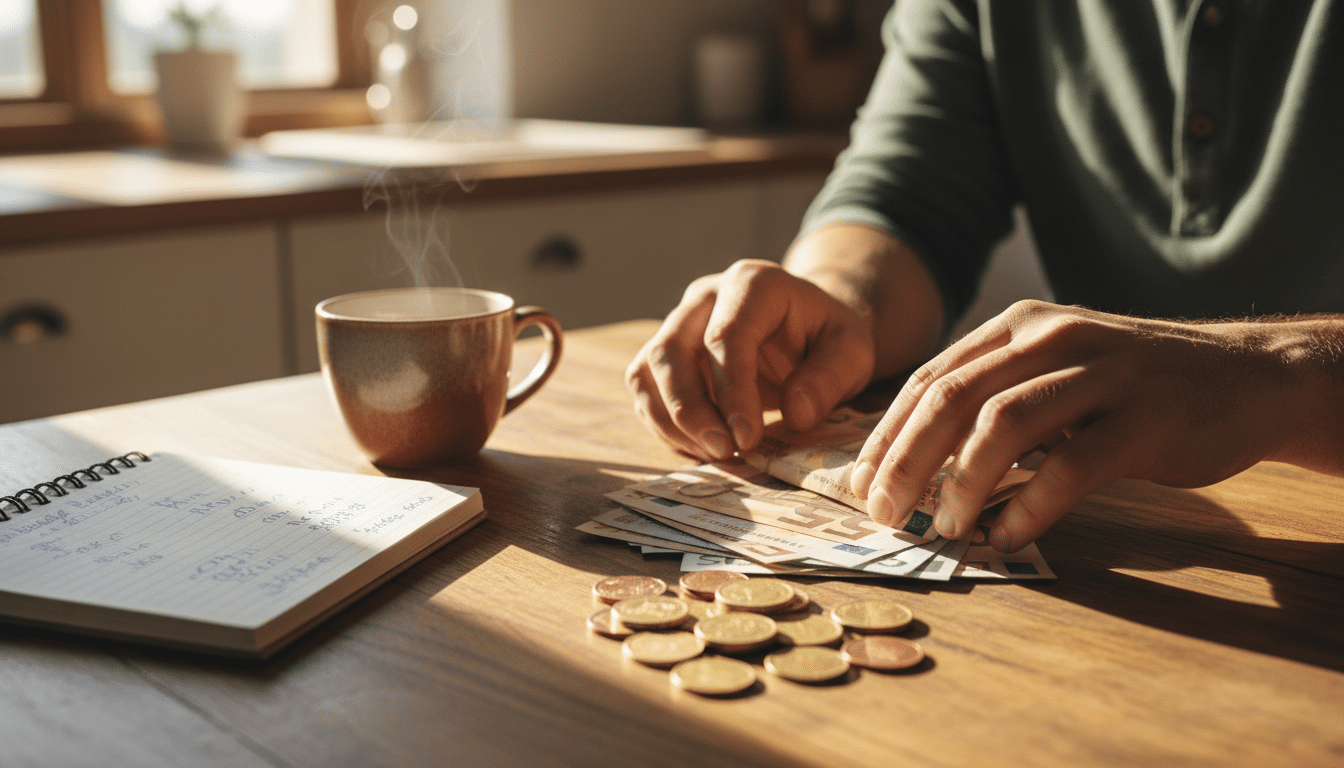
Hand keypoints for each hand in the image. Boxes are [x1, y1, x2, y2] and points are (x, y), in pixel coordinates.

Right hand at [626, 259, 876, 459]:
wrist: (806, 329)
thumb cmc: (827, 338)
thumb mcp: (852, 352)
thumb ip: (830, 378)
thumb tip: (796, 414)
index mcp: (753, 284)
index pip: (726, 335)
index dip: (732, 390)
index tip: (748, 438)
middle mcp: (705, 296)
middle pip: (671, 350)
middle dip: (690, 410)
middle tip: (724, 451)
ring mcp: (678, 323)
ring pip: (646, 371)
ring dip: (670, 421)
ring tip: (713, 454)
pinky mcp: (665, 355)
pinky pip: (646, 391)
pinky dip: (665, 426)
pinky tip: (701, 448)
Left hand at [851, 300, 1316, 552]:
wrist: (1245, 376)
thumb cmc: (1130, 387)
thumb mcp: (1053, 373)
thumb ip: (991, 401)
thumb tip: (913, 466)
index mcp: (1018, 328)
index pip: (930, 380)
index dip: (886, 434)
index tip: (858, 483)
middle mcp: (1052, 340)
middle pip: (952, 398)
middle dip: (905, 461)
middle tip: (881, 512)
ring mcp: (1101, 375)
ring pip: (1003, 425)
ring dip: (961, 483)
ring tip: (942, 527)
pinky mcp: (1144, 419)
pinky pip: (1072, 466)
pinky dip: (1031, 506)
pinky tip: (1008, 536)